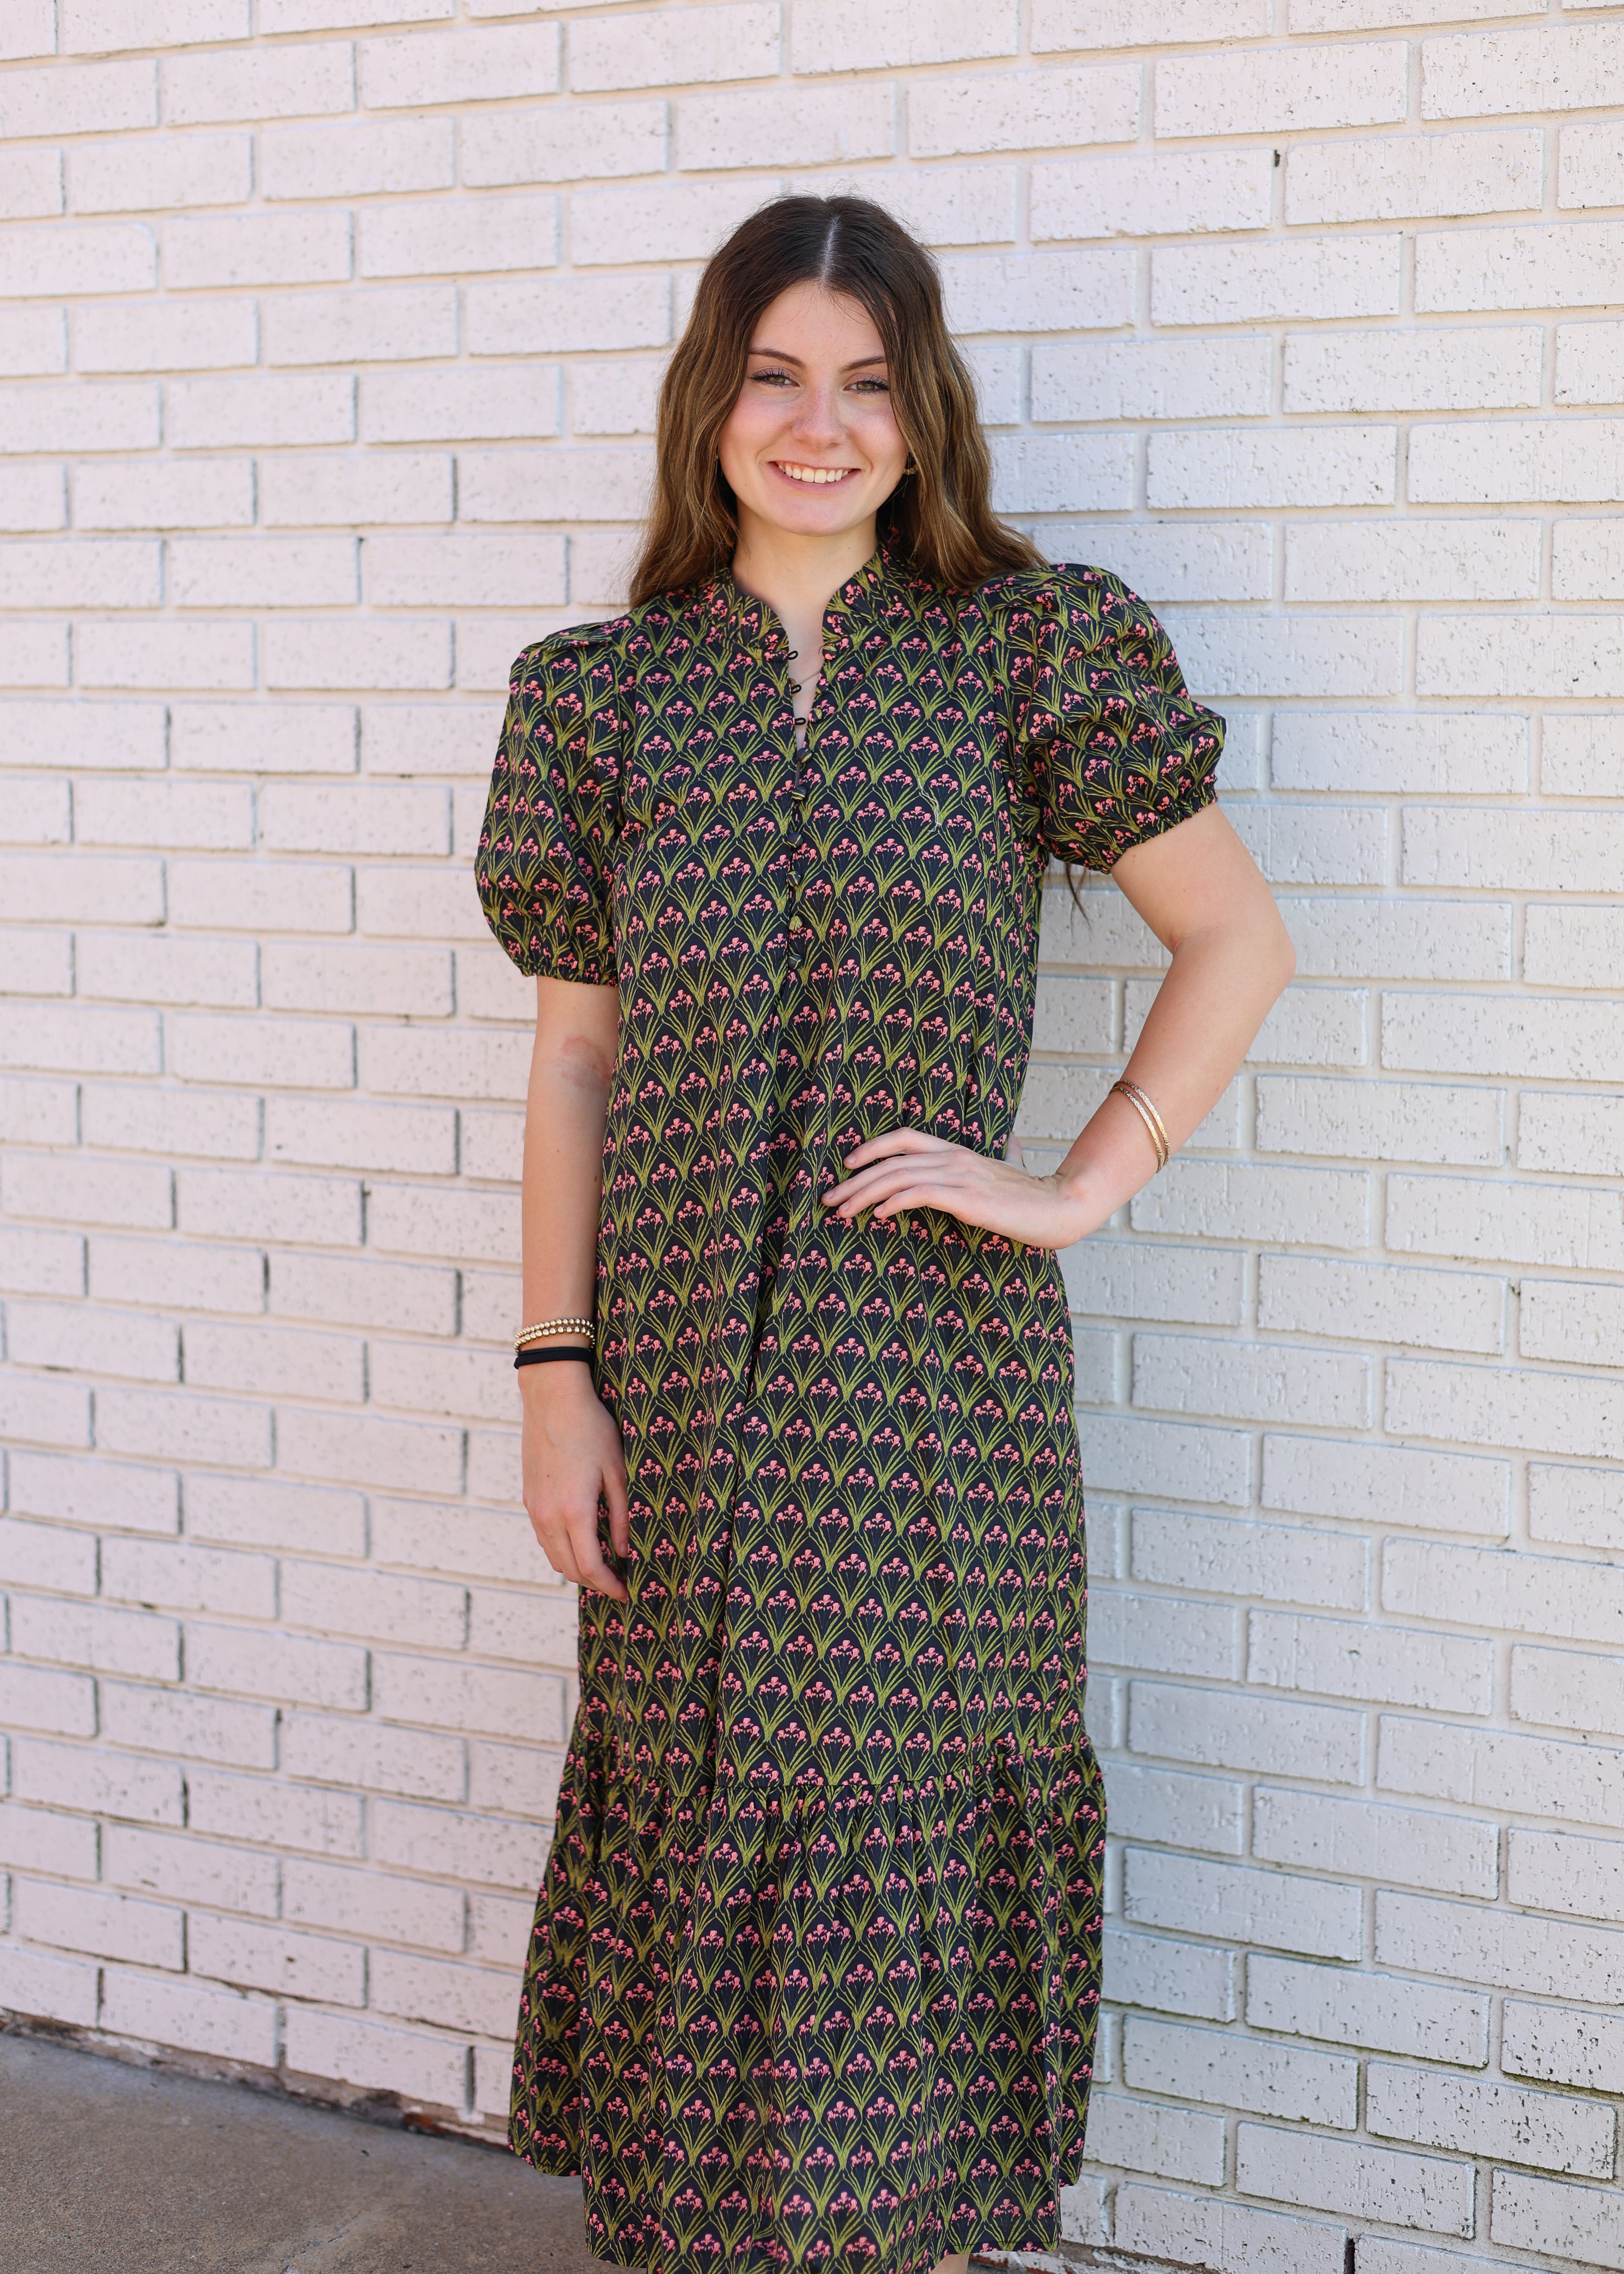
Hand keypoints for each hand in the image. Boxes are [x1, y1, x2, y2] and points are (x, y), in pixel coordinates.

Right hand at [519, 1364, 630, 1601]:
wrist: (552, 1398)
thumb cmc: (591, 1429)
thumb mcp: (617, 1470)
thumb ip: (622, 1515)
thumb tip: (625, 1551)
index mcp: (574, 1511)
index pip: (590, 1567)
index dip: (609, 1586)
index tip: (627, 1592)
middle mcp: (548, 1516)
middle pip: (570, 1570)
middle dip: (596, 1583)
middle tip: (620, 1583)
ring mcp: (535, 1509)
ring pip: (553, 1557)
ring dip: (577, 1569)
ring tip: (603, 1566)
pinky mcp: (529, 1499)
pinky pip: (544, 1539)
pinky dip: (562, 1551)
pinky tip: (582, 1541)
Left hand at [822, 1128, 1103, 1250]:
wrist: (1063, 1205)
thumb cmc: (1033, 1196)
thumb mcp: (1009, 1173)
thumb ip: (1002, 1158)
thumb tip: (1013, 1145)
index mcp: (958, 1152)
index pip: (905, 1137)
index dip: (872, 1147)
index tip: (847, 1165)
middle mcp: (955, 1158)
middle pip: (892, 1159)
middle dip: (855, 1178)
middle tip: (828, 1197)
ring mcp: (962, 1176)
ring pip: (899, 1175)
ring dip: (865, 1193)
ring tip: (842, 1209)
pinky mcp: (968, 1199)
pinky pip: (921, 1193)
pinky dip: (894, 1201)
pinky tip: (878, 1214)